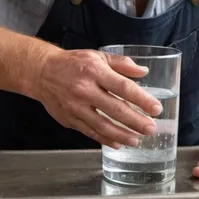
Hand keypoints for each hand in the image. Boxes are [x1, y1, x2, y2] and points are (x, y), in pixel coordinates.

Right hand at [35, 48, 162, 148]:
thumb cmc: (73, 62)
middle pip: (115, 109)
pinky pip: (90, 132)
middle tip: (151, 129)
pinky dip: (105, 139)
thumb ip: (121, 63)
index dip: (142, 99)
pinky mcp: (69, 119)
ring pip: (103, 125)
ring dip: (122, 135)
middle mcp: (85, 90)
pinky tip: (118, 143)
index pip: (123, 87)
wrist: (42, 72)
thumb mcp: (98, 55)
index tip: (156, 108)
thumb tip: (143, 71)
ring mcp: (76, 107)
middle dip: (136, 121)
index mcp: (95, 71)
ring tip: (137, 140)